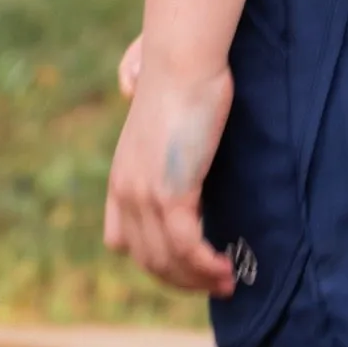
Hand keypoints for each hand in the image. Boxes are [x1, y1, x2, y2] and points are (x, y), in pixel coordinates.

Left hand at [104, 52, 240, 294]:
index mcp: (121, 178)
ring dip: (199, 279)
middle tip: (217, 283)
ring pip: (168, 261)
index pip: (123, 242)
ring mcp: (144, 195)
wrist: (181, 63)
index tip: (187, 266)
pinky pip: (188, 248)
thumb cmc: (180, 83)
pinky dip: (207, 266)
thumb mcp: (163, 127)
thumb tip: (178, 161)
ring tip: (227, 281)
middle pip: (148, 260)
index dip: (155, 260)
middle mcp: (126, 192)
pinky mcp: (170, 194)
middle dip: (183, 279)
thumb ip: (163, 151)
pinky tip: (226, 267)